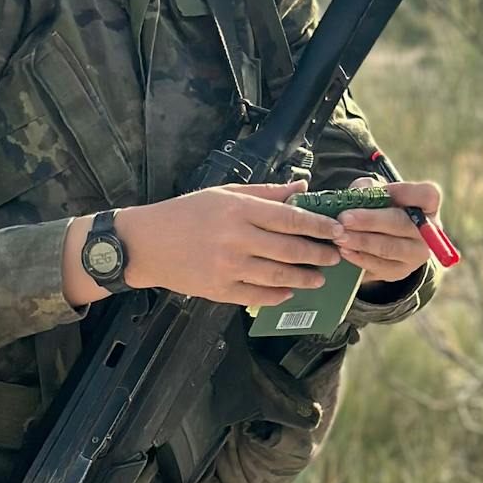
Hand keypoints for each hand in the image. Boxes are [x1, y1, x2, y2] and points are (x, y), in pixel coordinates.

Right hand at [107, 181, 345, 306]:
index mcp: (238, 210)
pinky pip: (256, 295)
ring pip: (278, 276)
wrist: (145, 244)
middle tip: (335, 257)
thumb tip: (301, 187)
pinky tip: (289, 291)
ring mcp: (227, 267)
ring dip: (304, 278)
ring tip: (318, 278)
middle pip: (289, 249)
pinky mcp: (218, 290)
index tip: (336, 230)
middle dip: (318, 254)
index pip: (290, 218)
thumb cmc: (184, 214)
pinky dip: (277, 295)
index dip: (318, 225)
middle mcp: (235, 239)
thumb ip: (265, 193)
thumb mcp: (224, 193)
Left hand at [331, 175, 442, 282]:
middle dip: (370, 221)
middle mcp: (428, 231)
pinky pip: (380, 266)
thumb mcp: (376, 192)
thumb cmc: (380, 207)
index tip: (382, 191)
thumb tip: (358, 195)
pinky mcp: (400, 271)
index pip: (428, 196)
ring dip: (362, 242)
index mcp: (427, 205)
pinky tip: (344, 251)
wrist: (381, 237)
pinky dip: (360, 258)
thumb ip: (368, 188)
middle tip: (344, 219)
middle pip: (401, 224)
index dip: (405, 192)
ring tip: (340, 236)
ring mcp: (416, 254)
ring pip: (389, 248)